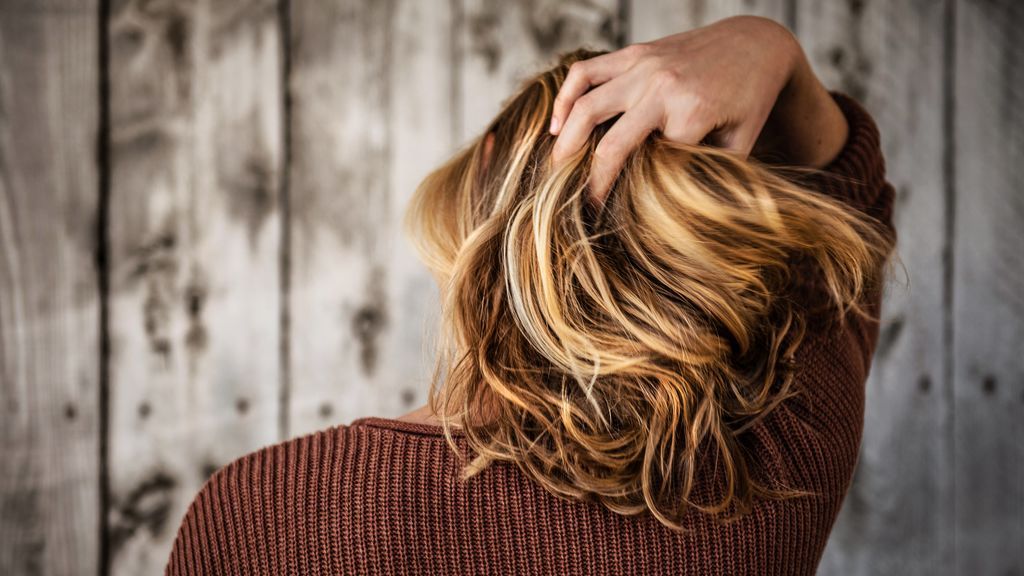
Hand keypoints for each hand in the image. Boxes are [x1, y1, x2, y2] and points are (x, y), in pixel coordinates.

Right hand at [549, 15, 802, 203]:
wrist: (756, 42)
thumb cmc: (751, 99)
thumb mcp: (742, 144)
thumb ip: (710, 174)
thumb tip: (679, 216)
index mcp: (692, 112)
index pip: (650, 167)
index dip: (632, 195)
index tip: (617, 219)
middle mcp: (662, 86)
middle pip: (609, 143)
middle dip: (588, 181)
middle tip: (572, 206)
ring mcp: (643, 66)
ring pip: (585, 106)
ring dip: (564, 142)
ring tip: (554, 169)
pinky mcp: (633, 53)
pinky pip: (585, 73)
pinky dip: (564, 98)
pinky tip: (555, 124)